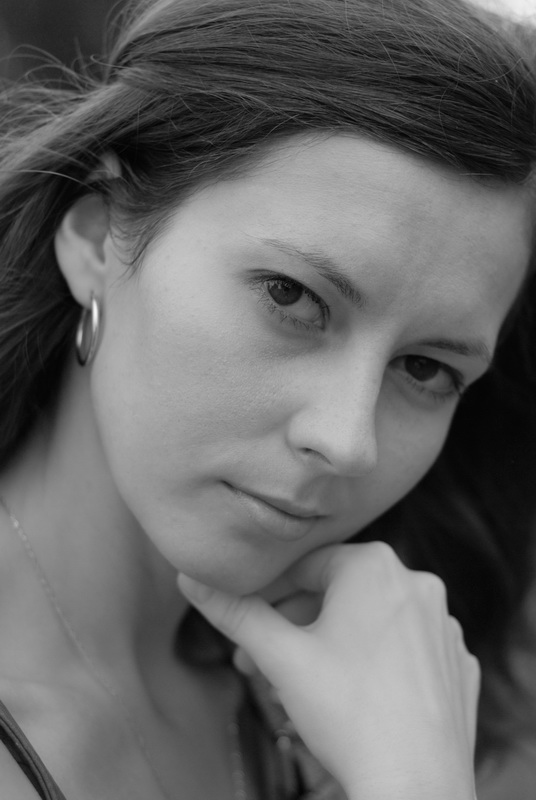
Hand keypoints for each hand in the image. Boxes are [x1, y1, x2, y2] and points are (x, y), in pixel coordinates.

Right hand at [178, 542, 479, 799]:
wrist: (414, 787)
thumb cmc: (347, 713)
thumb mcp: (281, 657)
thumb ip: (236, 612)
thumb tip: (191, 579)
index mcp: (375, 566)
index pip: (303, 567)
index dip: (267, 595)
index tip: (245, 623)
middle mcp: (416, 583)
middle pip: (336, 595)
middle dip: (293, 628)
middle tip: (260, 662)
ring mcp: (443, 625)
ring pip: (368, 623)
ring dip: (328, 646)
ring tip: (299, 686)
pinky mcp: (456, 662)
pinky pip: (403, 649)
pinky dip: (373, 663)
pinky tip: (352, 696)